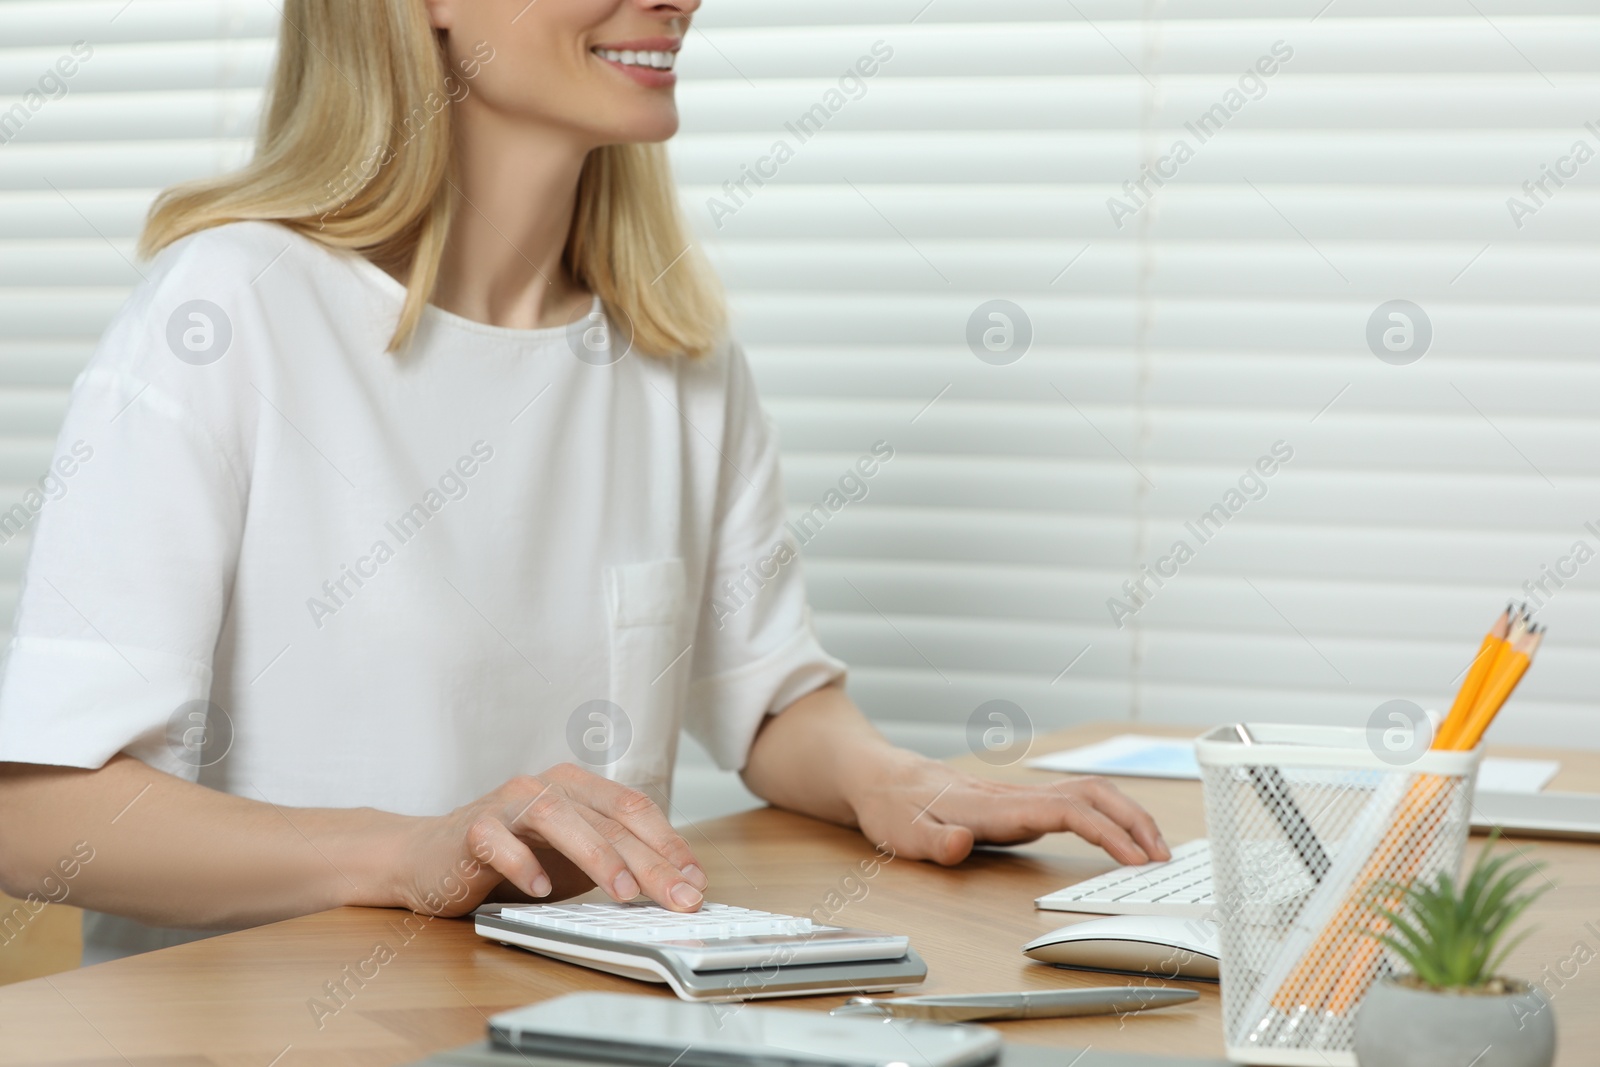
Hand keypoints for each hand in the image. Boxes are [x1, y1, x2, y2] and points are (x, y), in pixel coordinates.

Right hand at [392, 763, 707, 916]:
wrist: (428, 857)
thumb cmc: (510, 857)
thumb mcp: (572, 859)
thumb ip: (616, 861)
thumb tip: (677, 889)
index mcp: (579, 788)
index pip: (635, 810)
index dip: (670, 845)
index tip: (697, 882)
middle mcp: (548, 786)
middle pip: (607, 819)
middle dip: (650, 862)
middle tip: (679, 897)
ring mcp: (508, 804)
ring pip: (558, 818)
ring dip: (595, 855)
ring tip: (622, 892)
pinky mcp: (471, 829)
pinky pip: (498, 842)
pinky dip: (521, 864)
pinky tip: (539, 890)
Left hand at [844, 752, 1169, 867]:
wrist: (884, 780)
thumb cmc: (895, 810)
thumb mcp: (905, 835)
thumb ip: (936, 843)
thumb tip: (964, 844)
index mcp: (997, 806)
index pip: (1067, 811)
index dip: (1106, 832)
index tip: (1135, 858)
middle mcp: (1016, 796)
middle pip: (1092, 794)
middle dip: (1134, 821)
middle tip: (1163, 857)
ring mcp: (1022, 797)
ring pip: (1089, 793)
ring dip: (1127, 815)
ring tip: (1154, 849)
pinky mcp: (1022, 803)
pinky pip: (1077, 803)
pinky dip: (1109, 816)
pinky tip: (1120, 837)